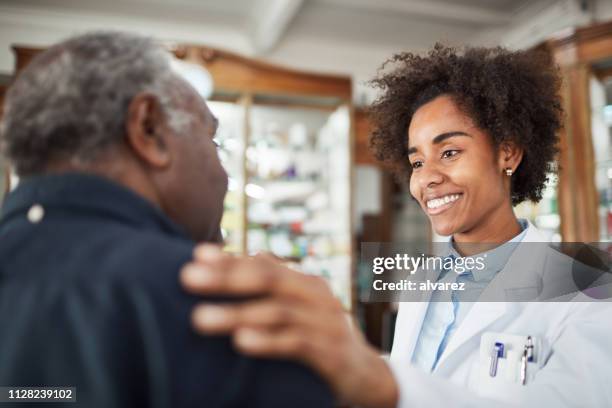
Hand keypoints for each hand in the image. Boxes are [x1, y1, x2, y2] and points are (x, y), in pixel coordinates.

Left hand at [180, 245, 397, 407]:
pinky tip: (241, 342)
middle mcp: (317, 297)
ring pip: (277, 312)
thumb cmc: (322, 337)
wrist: (367, 375)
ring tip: (199, 318)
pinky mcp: (331, 353)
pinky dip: (268, 341)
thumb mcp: (302, 307)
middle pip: (268, 280)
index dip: (230, 260)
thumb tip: (251, 254)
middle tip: (187, 278)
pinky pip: (297, 343)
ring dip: (236, 314)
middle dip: (226, 278)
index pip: (263, 265)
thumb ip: (278, 284)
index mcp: (306, 284)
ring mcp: (326, 323)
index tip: (195, 255)